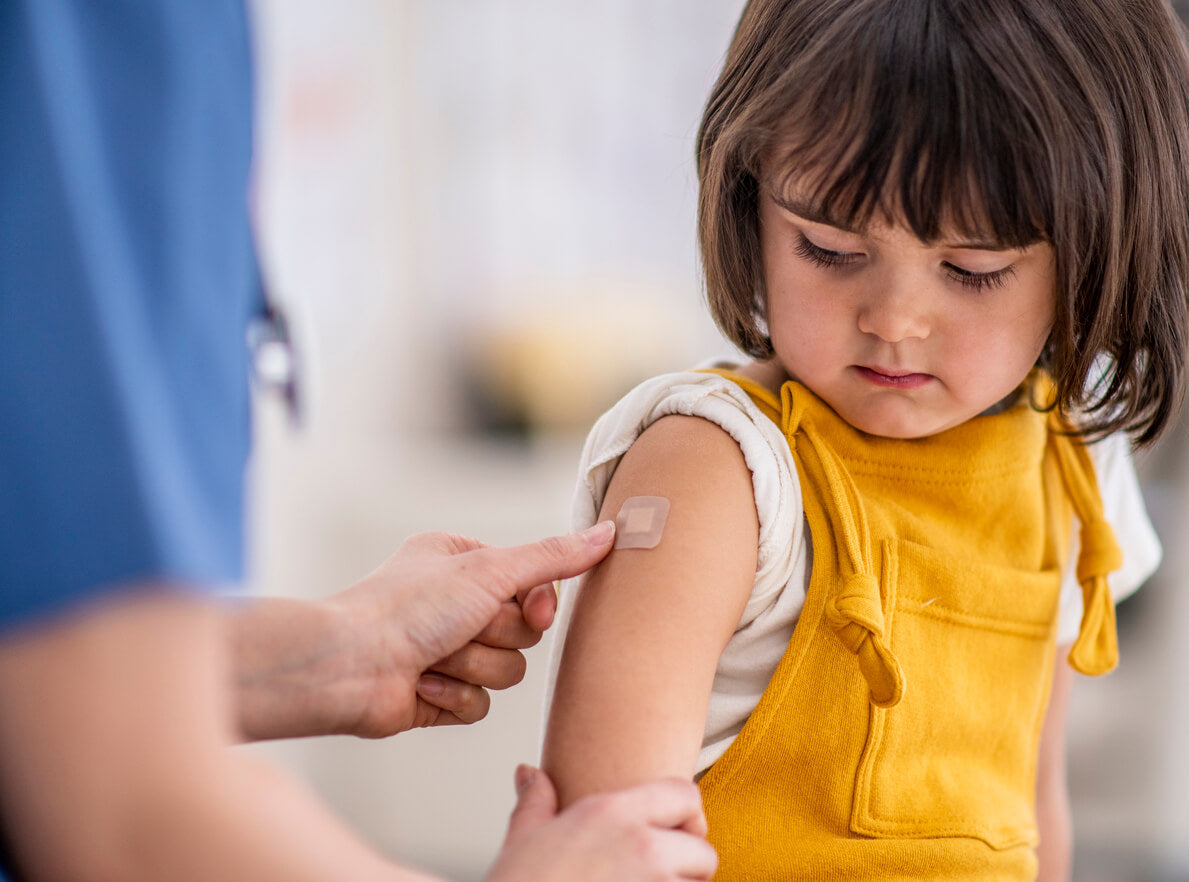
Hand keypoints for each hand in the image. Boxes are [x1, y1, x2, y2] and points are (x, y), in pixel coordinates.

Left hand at [233, 523, 614, 740]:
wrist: (350, 666)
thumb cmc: (407, 607)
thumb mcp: (489, 569)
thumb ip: (553, 557)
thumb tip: (609, 532)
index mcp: (464, 560)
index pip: (535, 582)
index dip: (537, 602)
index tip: (529, 608)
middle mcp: (457, 602)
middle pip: (526, 631)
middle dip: (496, 635)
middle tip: (462, 627)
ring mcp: (449, 649)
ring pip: (508, 670)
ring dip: (474, 666)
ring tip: (434, 656)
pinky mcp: (440, 693)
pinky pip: (481, 704)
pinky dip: (454, 695)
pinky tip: (422, 682)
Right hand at [486, 766, 716, 881]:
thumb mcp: (523, 839)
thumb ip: (537, 801)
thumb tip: (529, 774)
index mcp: (611, 813)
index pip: (685, 794)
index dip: (684, 814)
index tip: (672, 831)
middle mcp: (641, 845)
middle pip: (704, 851)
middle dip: (689, 867)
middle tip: (659, 877)